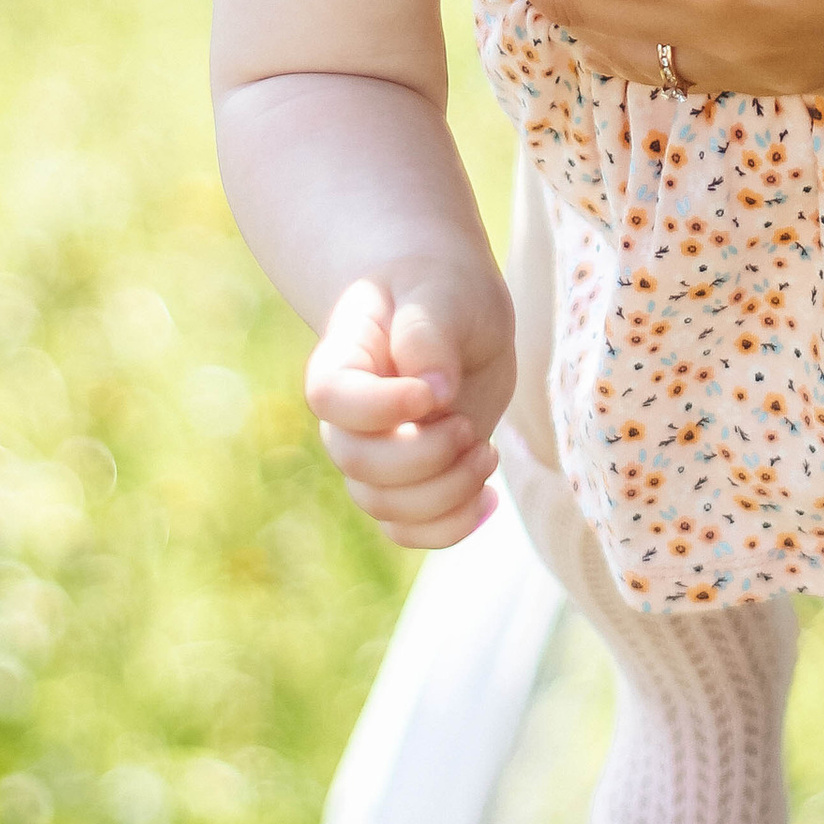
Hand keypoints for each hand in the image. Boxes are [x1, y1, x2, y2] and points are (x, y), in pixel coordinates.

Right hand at [306, 265, 514, 548]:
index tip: (435, 392)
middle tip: (470, 425)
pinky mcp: (409, 484)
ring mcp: (375, 456)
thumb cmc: (441, 292)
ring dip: (447, 493)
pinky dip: (452, 527)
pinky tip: (491, 500)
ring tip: (487, 451)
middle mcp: (347, 419)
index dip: (382, 408)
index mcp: (341, 362)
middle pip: (360, 466)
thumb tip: (436, 393)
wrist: (452, 311)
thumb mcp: (440, 293)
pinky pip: (410, 532)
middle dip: (427, 457)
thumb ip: (429, 334)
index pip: (332, 400)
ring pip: (387, 509)